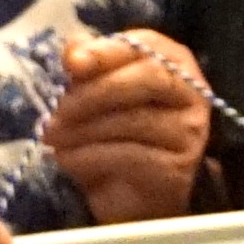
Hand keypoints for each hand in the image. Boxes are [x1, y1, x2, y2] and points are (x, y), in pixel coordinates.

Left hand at [48, 31, 213, 226]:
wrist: (129, 197)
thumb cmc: (114, 135)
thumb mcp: (96, 96)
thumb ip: (88, 67)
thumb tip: (73, 49)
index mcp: (174, 65)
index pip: (146, 46)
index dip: (107, 51)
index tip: (71, 64)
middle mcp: (191, 95)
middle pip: (149, 77)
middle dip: (95, 91)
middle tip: (56, 110)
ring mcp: (189, 134)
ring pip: (134, 120)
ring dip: (82, 129)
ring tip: (51, 137)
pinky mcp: (177, 169)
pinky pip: (129, 156)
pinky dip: (88, 156)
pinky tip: (65, 159)